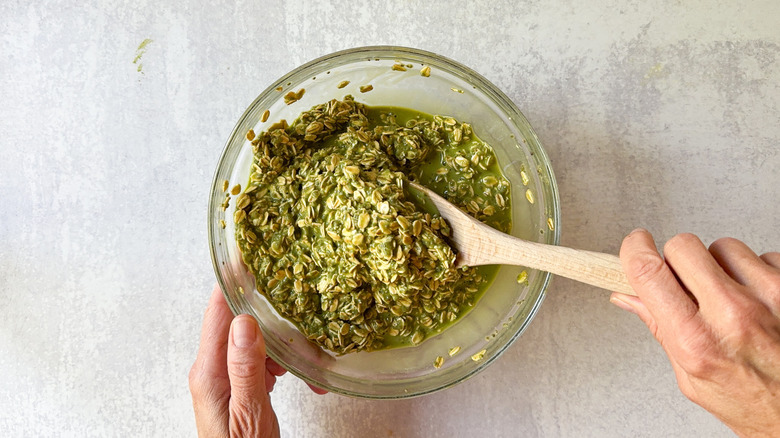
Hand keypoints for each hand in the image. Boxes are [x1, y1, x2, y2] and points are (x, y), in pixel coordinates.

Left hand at [189, 286, 325, 437]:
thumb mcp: (249, 413)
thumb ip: (245, 368)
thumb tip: (244, 322)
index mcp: (209, 371)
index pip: (218, 312)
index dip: (233, 281)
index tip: (248, 256)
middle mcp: (213, 369)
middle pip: (239, 321)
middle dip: (270, 311)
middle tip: (294, 293)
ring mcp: (226, 377)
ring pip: (256, 341)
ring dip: (283, 342)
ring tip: (308, 349)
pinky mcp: (240, 386)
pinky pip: (262, 361)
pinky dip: (284, 363)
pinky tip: (303, 373)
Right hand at [610, 229, 779, 436]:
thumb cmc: (755, 404)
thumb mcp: (692, 378)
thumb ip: (660, 330)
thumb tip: (629, 298)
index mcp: (696, 340)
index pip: (649, 273)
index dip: (633, 249)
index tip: (634, 244)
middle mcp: (733, 314)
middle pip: (683, 246)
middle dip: (677, 258)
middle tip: (684, 280)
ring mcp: (768, 297)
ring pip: (722, 247)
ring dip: (720, 266)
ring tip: (730, 298)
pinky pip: (763, 256)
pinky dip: (756, 274)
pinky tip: (758, 301)